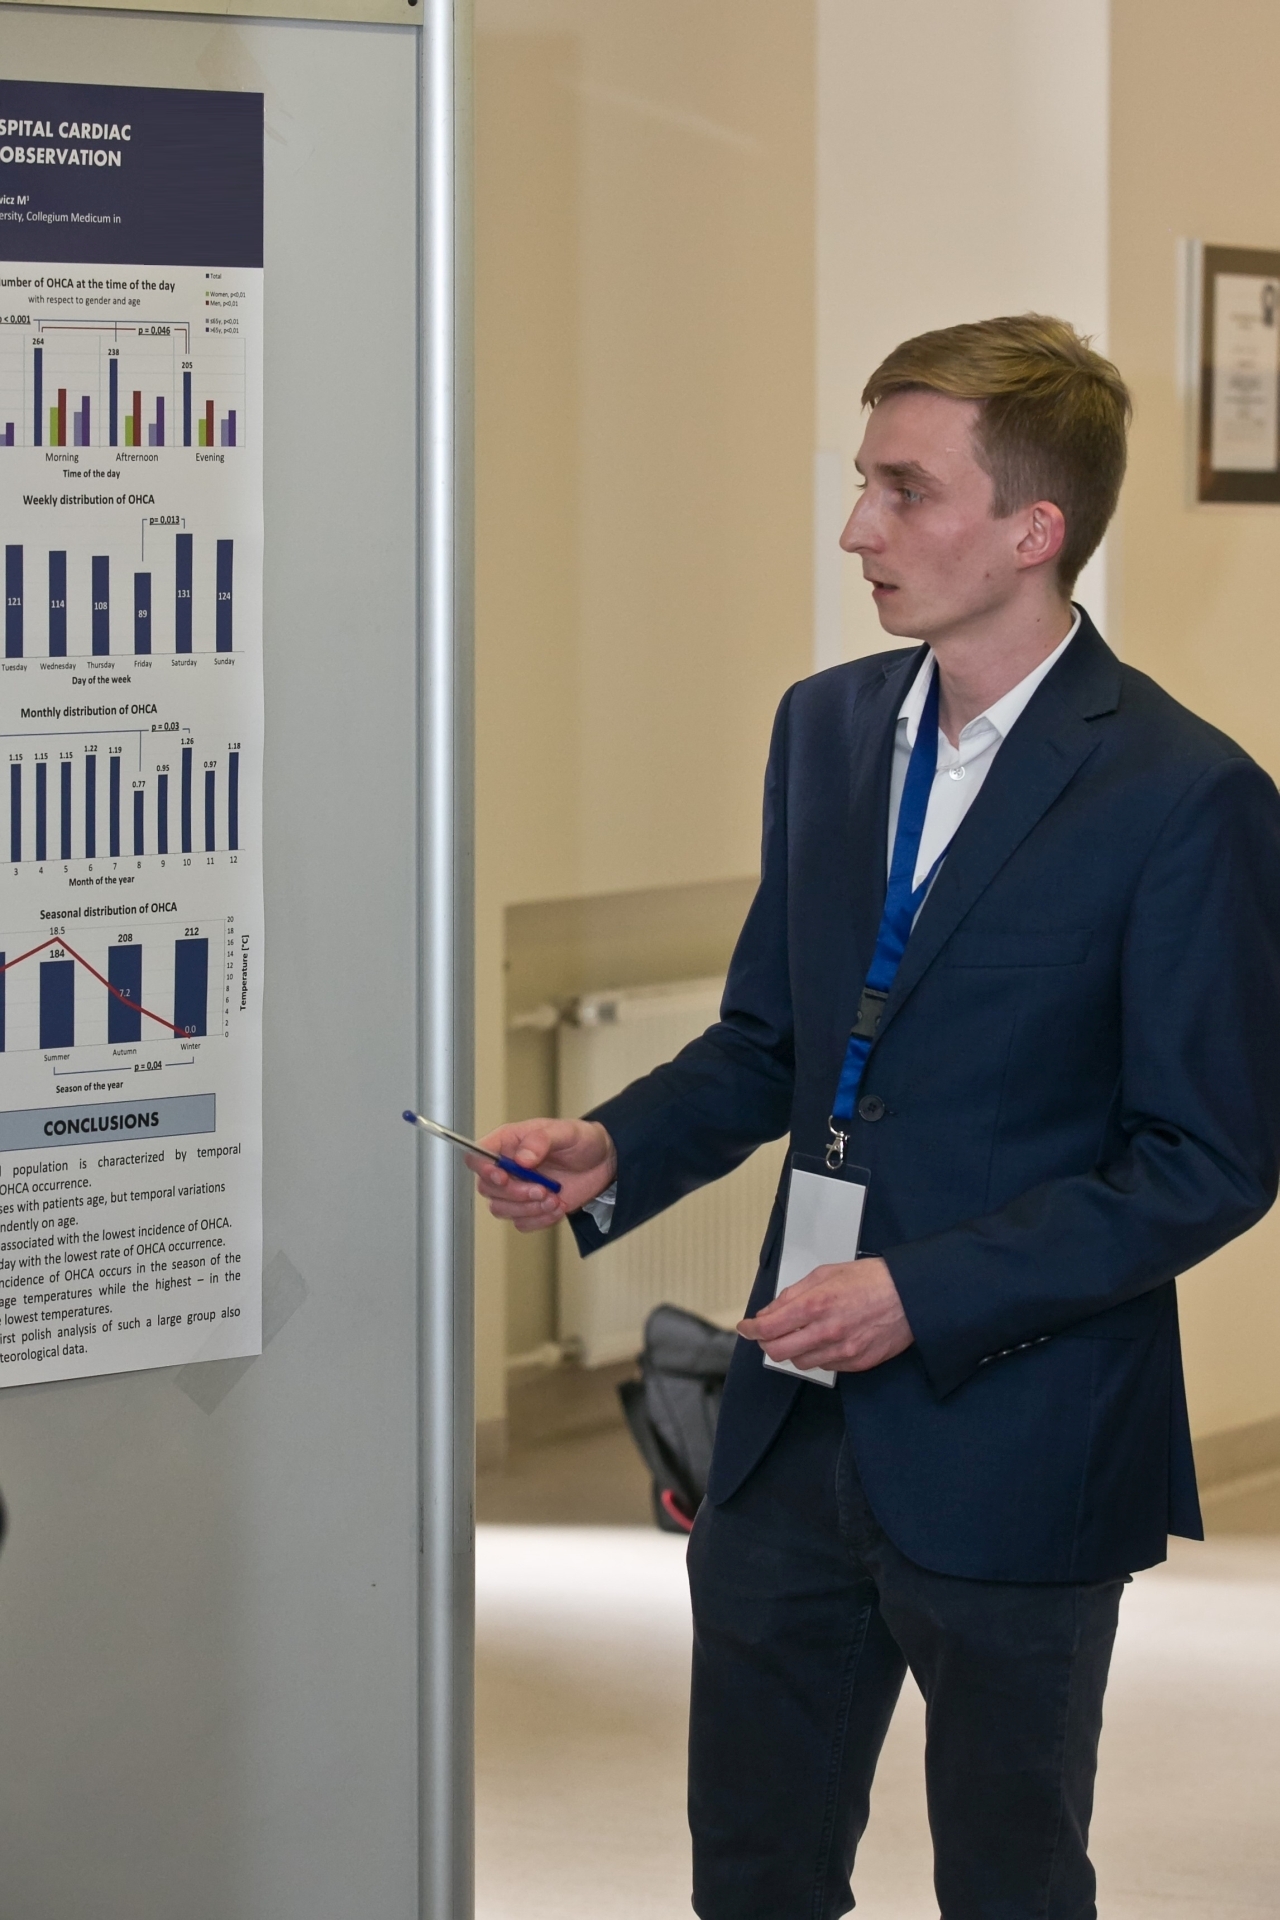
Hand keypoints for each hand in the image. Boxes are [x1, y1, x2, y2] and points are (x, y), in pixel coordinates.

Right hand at [468, 1118, 616, 1232]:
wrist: (604, 1163)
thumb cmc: (581, 1141)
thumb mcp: (565, 1132)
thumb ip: (541, 1141)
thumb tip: (522, 1158)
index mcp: (508, 1143)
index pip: (477, 1156)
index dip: (483, 1169)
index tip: (503, 1177)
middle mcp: (508, 1167)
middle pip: (487, 1188)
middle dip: (514, 1193)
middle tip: (542, 1189)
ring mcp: (517, 1190)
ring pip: (500, 1209)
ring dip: (528, 1208)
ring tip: (554, 1199)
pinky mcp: (530, 1208)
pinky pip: (521, 1223)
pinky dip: (539, 1219)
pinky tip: (558, 1207)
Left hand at [737, 1256, 912, 1372]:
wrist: (910, 1296)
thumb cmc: (872, 1279)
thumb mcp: (826, 1274)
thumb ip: (793, 1294)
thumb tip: (770, 1311)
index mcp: (816, 1304)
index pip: (769, 1328)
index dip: (751, 1329)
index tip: (746, 1328)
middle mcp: (827, 1331)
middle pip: (778, 1352)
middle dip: (767, 1343)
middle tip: (768, 1334)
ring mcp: (842, 1351)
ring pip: (800, 1362)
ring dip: (794, 1350)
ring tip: (803, 1333)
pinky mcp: (856, 1363)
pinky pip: (825, 1366)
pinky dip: (818, 1355)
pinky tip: (826, 1340)